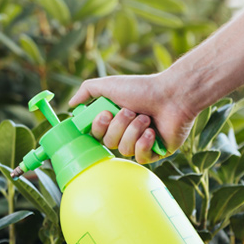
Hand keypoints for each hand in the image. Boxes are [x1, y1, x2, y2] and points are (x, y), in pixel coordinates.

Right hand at [69, 73, 198, 163]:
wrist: (173, 95)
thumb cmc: (143, 88)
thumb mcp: (109, 85)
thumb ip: (86, 91)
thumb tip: (71, 104)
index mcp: (114, 119)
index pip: (96, 134)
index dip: (98, 127)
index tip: (105, 113)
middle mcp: (125, 132)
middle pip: (108, 142)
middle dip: (119, 126)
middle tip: (131, 111)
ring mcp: (140, 144)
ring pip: (124, 150)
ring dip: (134, 131)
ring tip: (146, 118)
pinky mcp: (155, 153)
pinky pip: (140, 157)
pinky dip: (144, 143)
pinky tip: (153, 131)